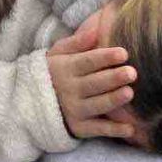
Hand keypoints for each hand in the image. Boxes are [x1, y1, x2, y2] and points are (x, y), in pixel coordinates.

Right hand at [47, 18, 136, 139]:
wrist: (30, 102)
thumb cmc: (53, 72)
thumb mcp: (58, 54)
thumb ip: (77, 42)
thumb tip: (96, 29)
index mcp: (66, 68)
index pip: (88, 62)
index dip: (105, 57)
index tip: (123, 53)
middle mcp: (69, 90)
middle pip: (94, 83)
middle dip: (113, 78)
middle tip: (132, 73)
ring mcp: (73, 110)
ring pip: (97, 105)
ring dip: (113, 100)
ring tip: (129, 93)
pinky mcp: (78, 128)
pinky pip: (97, 130)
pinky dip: (114, 131)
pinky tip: (130, 129)